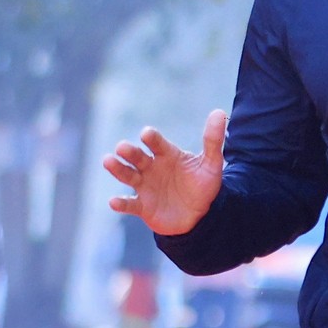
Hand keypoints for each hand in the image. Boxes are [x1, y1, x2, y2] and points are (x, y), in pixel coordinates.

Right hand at [103, 109, 227, 235]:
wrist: (200, 216)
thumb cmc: (203, 186)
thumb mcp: (211, 164)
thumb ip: (212, 140)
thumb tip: (219, 112)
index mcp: (166, 154)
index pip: (156, 143)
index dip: (151, 138)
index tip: (147, 134)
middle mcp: (152, 167)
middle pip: (137, 157)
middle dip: (129, 152)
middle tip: (121, 148)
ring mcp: (145, 186)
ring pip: (128, 175)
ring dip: (117, 169)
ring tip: (108, 161)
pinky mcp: (142, 206)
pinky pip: (129, 204)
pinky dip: (121, 203)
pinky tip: (113, 202)